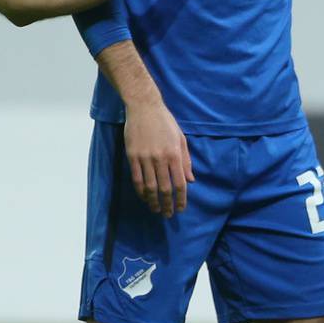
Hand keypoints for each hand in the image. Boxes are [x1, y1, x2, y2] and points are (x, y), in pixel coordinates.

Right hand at [125, 98, 192, 215]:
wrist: (144, 107)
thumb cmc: (165, 122)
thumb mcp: (181, 138)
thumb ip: (186, 161)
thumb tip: (191, 180)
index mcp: (175, 154)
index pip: (180, 183)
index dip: (181, 199)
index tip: (180, 209)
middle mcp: (160, 158)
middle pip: (164, 188)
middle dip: (167, 204)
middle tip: (167, 214)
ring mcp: (145, 158)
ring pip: (149, 186)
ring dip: (153, 200)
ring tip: (155, 209)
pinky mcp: (132, 156)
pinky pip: (136, 178)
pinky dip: (140, 190)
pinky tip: (143, 197)